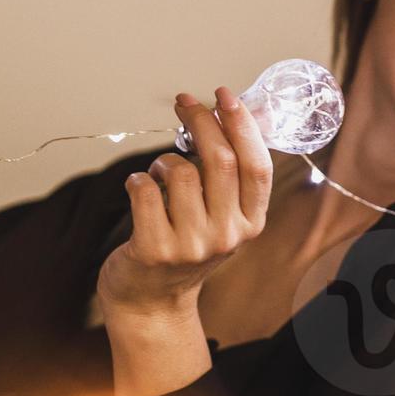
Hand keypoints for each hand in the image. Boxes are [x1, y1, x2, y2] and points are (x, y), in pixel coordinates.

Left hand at [97, 90, 271, 322]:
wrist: (151, 300)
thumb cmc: (184, 244)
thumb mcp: (220, 215)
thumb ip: (231, 175)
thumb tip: (237, 114)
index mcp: (251, 222)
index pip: (256, 165)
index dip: (242, 125)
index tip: (225, 95)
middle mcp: (228, 235)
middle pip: (220, 160)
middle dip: (200, 121)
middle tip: (184, 102)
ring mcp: (192, 245)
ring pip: (179, 172)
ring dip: (162, 161)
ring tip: (158, 175)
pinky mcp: (155, 249)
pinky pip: (144, 191)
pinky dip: (137, 180)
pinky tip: (139, 188)